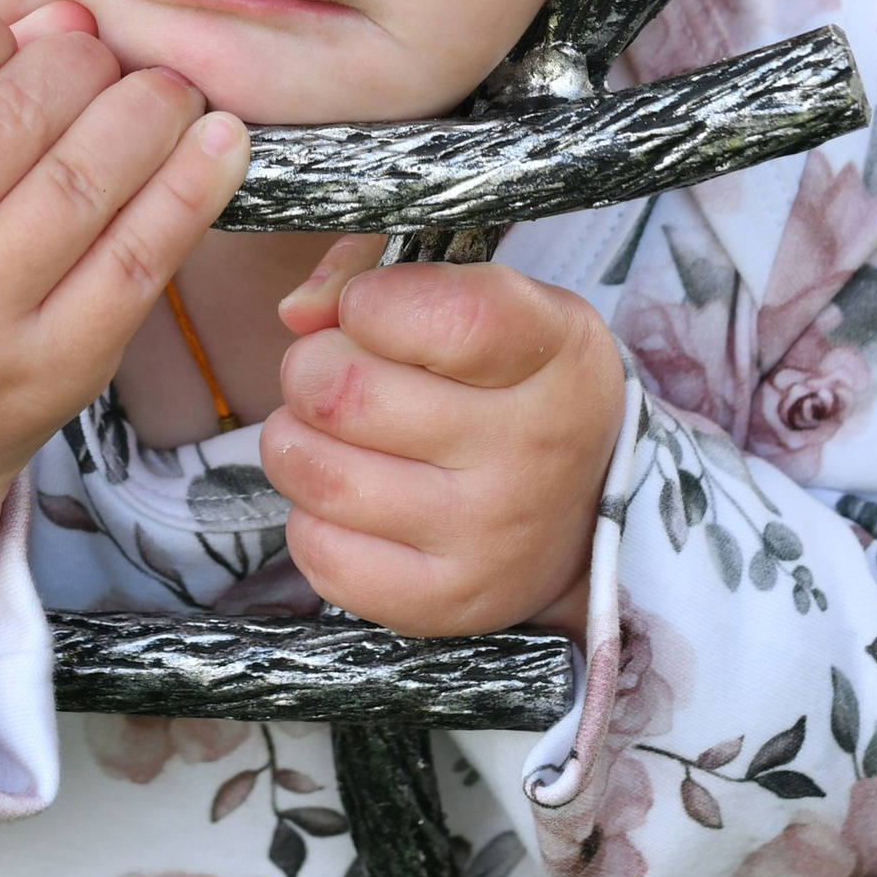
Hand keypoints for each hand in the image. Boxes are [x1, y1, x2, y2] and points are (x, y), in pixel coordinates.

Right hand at [0, 2, 247, 678]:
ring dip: (145, 111)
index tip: (8, 35)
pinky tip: (219, 143)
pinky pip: (139, 258)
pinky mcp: (58, 368)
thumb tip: (68, 17)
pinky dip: (191, 188)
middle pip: (10, 119)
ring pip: (84, 180)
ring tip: (164, 90)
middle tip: (100, 56)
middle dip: (76, 63)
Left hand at [263, 242, 620, 636]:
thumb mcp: (484, 302)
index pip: (442, 315)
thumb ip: (380, 272)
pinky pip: (318, 552)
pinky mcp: (446, 603)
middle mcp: (534, 447)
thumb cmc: (508, 385)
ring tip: (330, 436)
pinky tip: (349, 502)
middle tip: (332, 375)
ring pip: (317, 471)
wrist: (580, 519)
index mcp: (556, 350)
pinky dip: (310, 519)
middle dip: (310, 369)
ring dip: (296, 442)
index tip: (369, 311)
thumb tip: (297, 312)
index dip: (369, 303)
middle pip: (345, 392)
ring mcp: (491, 534)